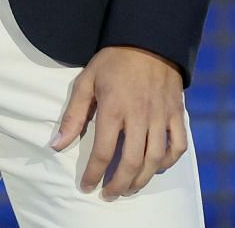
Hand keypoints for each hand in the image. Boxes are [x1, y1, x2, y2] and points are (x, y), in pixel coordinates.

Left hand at [48, 45, 186, 198]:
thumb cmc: (113, 61)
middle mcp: (139, 116)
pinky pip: (178, 145)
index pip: (103, 151)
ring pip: (155, 159)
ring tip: (129, 188)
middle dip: (119, 184)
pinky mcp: (176, 114)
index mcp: (114, 108)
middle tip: (109, 194)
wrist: (148, 39)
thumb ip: (73, 115)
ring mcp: (160, 116)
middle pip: (131, 162)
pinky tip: (156, 167)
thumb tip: (57, 145)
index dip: (94, 173)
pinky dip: (168, 162)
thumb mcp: (86, 81)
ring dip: (142, 179)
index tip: (87, 186)